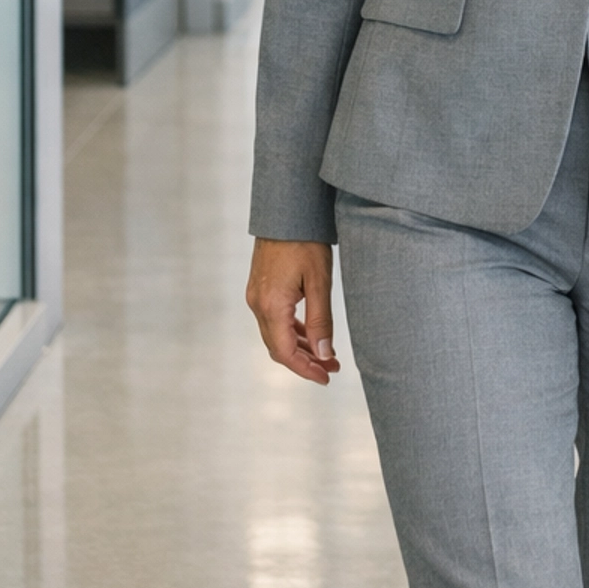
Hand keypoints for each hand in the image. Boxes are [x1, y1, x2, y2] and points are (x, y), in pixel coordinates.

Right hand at [246, 237, 340, 384]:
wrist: (286, 210)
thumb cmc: (305, 240)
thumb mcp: (319, 281)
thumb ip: (321, 320)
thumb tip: (324, 355)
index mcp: (271, 305)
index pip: (285, 353)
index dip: (306, 370)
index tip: (327, 377)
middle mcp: (258, 304)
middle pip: (279, 347)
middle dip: (306, 362)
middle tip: (332, 368)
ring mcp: (257, 296)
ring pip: (276, 334)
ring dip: (301, 347)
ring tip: (327, 355)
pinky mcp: (261, 288)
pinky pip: (275, 319)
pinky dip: (293, 331)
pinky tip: (312, 334)